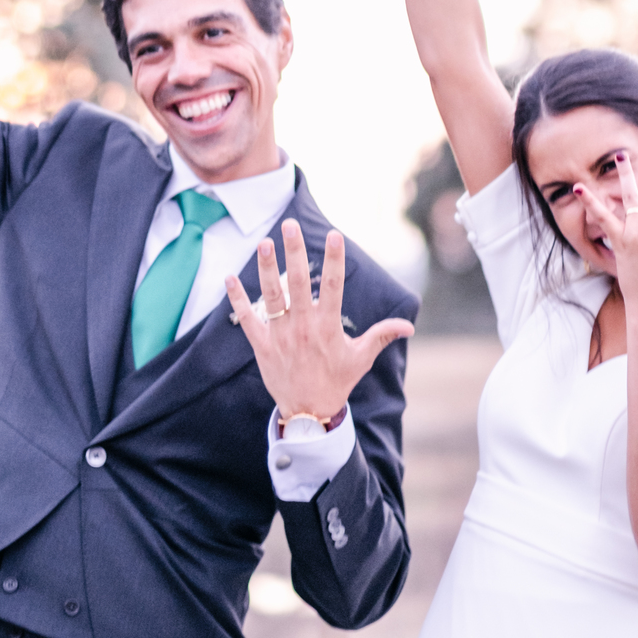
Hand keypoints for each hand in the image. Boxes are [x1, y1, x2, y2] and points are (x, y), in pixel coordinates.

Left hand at [225, 218, 413, 420]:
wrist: (308, 413)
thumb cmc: (337, 381)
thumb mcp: (361, 358)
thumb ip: (382, 335)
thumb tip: (409, 325)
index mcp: (327, 326)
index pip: (333, 286)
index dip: (334, 260)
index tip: (334, 235)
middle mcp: (303, 327)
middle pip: (297, 283)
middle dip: (293, 252)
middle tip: (290, 225)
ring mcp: (280, 335)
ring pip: (271, 296)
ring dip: (265, 269)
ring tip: (263, 243)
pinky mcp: (262, 345)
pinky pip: (246, 319)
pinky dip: (237, 299)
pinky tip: (228, 278)